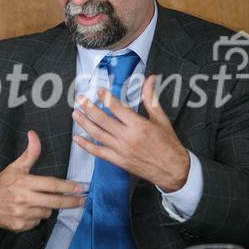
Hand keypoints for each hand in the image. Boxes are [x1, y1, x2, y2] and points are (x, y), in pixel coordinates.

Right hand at [0, 130, 84, 231]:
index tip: (80, 187)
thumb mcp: (16, 166)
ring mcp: (21, 214)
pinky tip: (30, 210)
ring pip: (47, 212)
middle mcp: (23, 199)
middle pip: (54, 202)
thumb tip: (33, 134)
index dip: (68, 187)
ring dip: (49, 207)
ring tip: (40, 201)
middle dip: (71, 201)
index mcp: (24, 182)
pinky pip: (37, 222)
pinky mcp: (19, 225)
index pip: (51, 184)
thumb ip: (30, 152)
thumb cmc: (3, 182)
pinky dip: (37, 217)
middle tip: (83, 200)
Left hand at [72, 75, 189, 191]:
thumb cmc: (168, 144)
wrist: (173, 170)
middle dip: (89, 107)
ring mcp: (121, 150)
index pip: (117, 107)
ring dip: (84, 123)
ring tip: (76, 113)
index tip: (98, 90)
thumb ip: (151, 98)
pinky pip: (98, 152)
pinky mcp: (118, 161)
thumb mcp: (161, 118)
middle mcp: (128, 137)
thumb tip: (150, 78)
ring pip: (97, 134)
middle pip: (103, 119)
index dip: (105, 97)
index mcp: (139, 125)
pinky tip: (77, 138)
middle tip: (80, 98)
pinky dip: (86, 145)